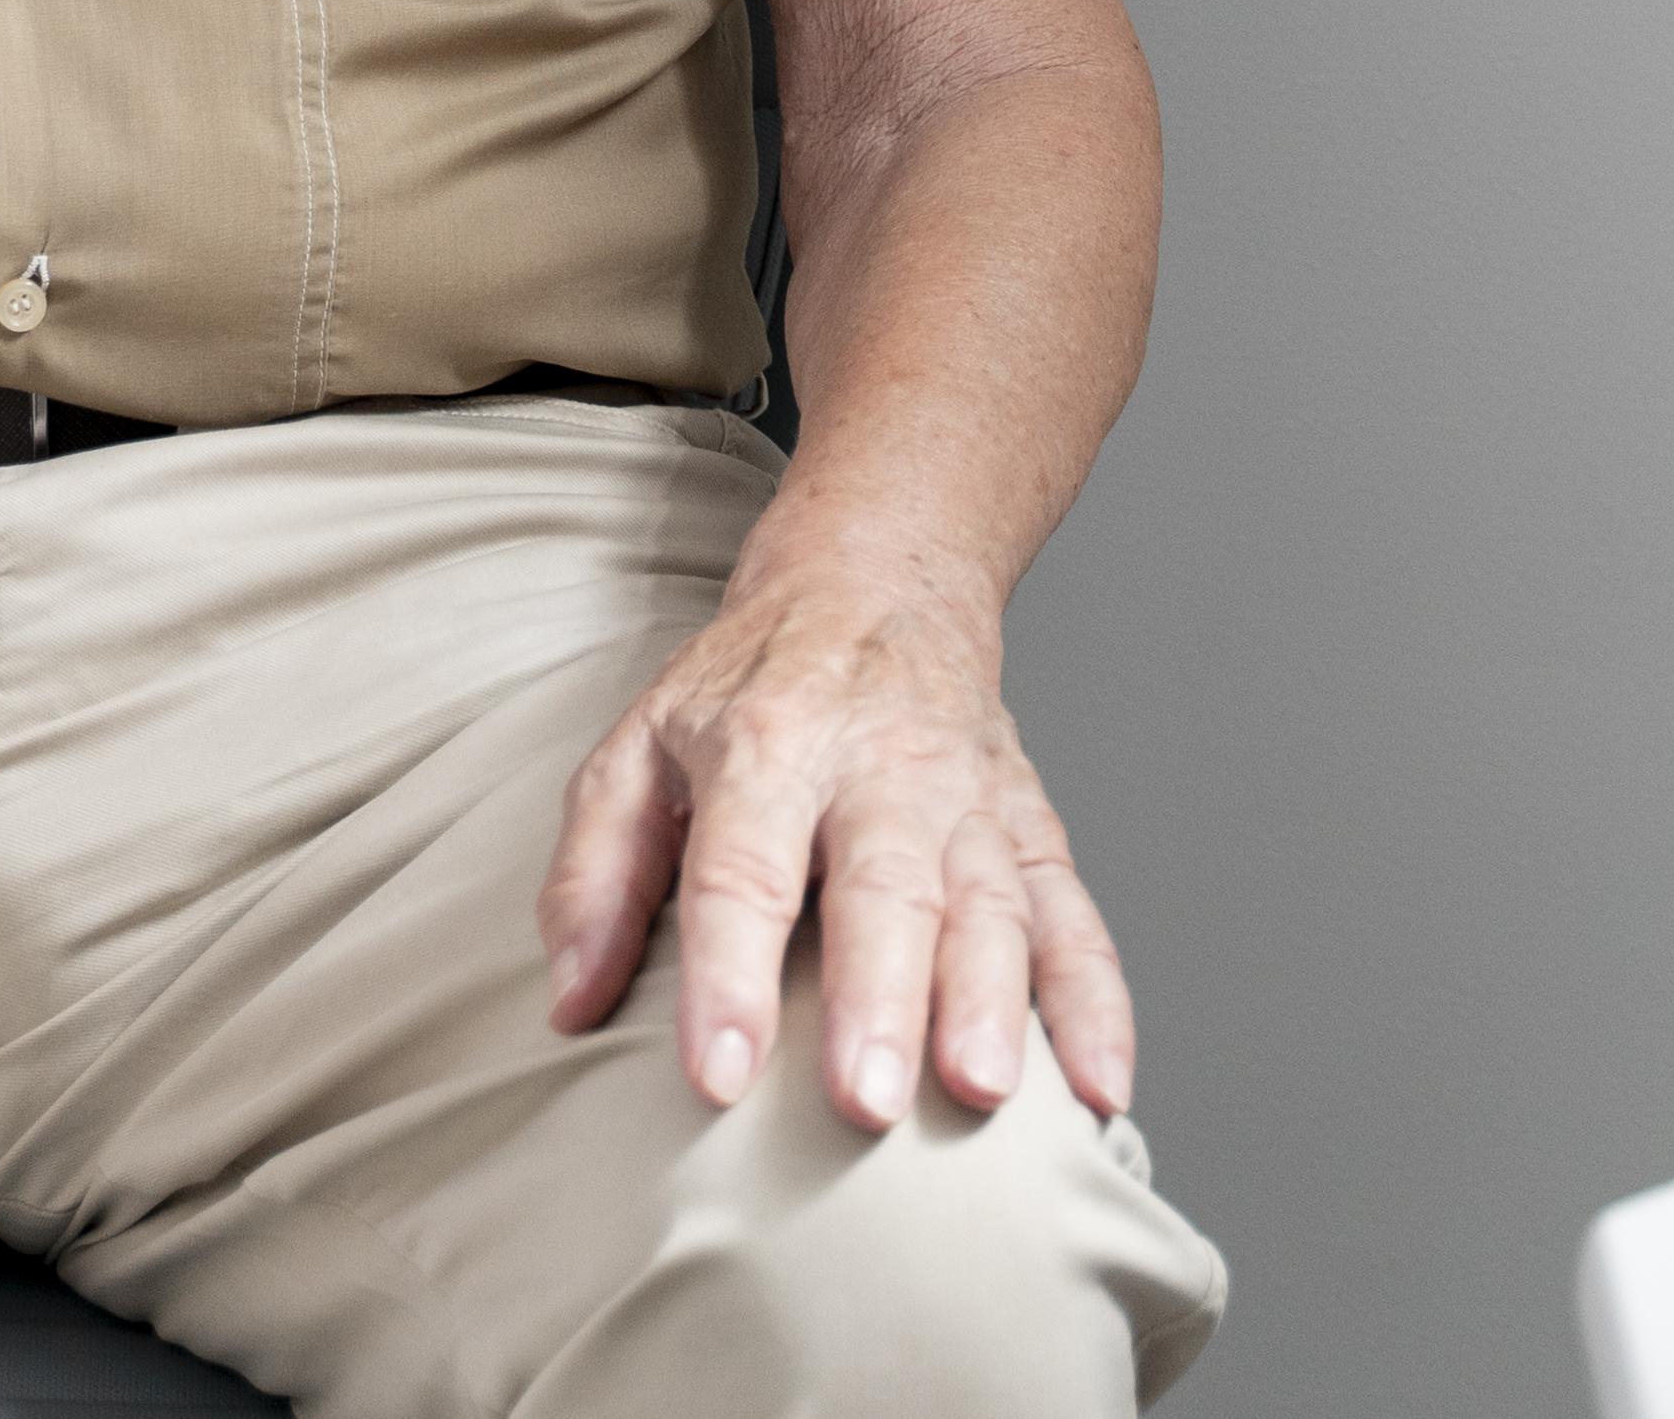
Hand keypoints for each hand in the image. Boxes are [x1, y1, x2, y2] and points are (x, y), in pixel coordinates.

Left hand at [536, 530, 1134, 1130]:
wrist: (880, 573)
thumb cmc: (746, 687)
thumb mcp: (638, 746)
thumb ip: (595, 875)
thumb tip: (573, 1003)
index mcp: (765, 744)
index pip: (740, 868)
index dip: (727, 974)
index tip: (719, 1074)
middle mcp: (876, 768)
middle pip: (882, 887)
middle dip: (877, 996)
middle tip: (864, 1100)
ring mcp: (967, 797)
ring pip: (990, 903)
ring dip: (991, 1001)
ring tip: (983, 1091)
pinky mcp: (1031, 826)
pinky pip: (1072, 915)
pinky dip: (1096, 1000)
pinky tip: (1101, 1083)